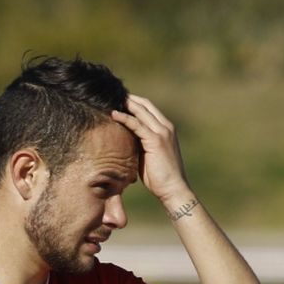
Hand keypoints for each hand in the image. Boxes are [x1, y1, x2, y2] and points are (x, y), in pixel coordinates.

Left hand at [110, 94, 191, 209]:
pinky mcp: (155, 140)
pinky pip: (137, 124)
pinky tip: (113, 114)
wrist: (173, 189)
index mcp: (166, 129)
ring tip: (111, 99)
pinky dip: (125, 118)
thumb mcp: (148, 156)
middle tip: (113, 95)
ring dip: (126, 104)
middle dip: (129, 99)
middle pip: (145, 105)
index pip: (149, 108)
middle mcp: (166, 127)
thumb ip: (140, 144)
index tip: (120, 100)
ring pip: (141, 111)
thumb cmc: (160, 177)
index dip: (135, 102)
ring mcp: (162, 132)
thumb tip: (125, 141)